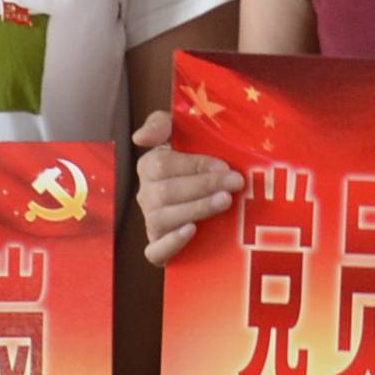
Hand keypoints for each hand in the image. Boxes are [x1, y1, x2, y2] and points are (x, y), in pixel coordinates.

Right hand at [131, 112, 237, 266]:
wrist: (217, 195)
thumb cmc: (201, 162)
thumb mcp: (183, 133)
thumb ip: (162, 123)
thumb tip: (139, 137)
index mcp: (150, 167)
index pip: (163, 165)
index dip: (194, 165)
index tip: (224, 165)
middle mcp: (147, 196)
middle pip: (165, 192)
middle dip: (203, 186)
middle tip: (235, 183)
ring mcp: (152, 223)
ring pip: (162, 219)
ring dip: (195, 209)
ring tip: (225, 201)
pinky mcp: (159, 249)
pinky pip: (155, 251)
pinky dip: (171, 243)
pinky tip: (192, 231)